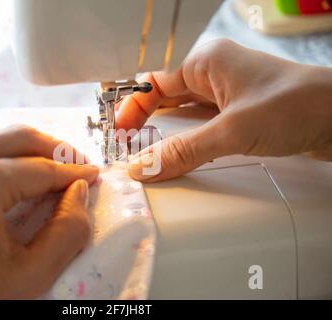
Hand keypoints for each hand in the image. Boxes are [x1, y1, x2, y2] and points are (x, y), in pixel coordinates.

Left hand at [0, 126, 98, 298]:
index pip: (43, 169)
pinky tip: (11, 177)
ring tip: (50, 168)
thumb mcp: (27, 276)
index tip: (92, 175)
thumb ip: (67, 232)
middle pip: (21, 138)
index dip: (74, 173)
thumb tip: (79, 194)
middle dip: (56, 150)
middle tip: (77, 165)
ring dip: (27, 151)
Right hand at [116, 39, 331, 181]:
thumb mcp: (231, 131)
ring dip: (168, 134)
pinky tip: (182, 155)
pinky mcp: (240, 116)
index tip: (120, 132)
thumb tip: (145, 165)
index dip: (132, 108)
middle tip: (128, 146)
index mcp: (207, 62)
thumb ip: (184, 151)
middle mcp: (215, 76)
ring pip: (185, 116)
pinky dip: (190, 143)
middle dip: (147, 122)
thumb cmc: (298, 104)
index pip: (154, 85)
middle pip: (167, 100)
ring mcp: (228, 96)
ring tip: (148, 153)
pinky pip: (204, 128)